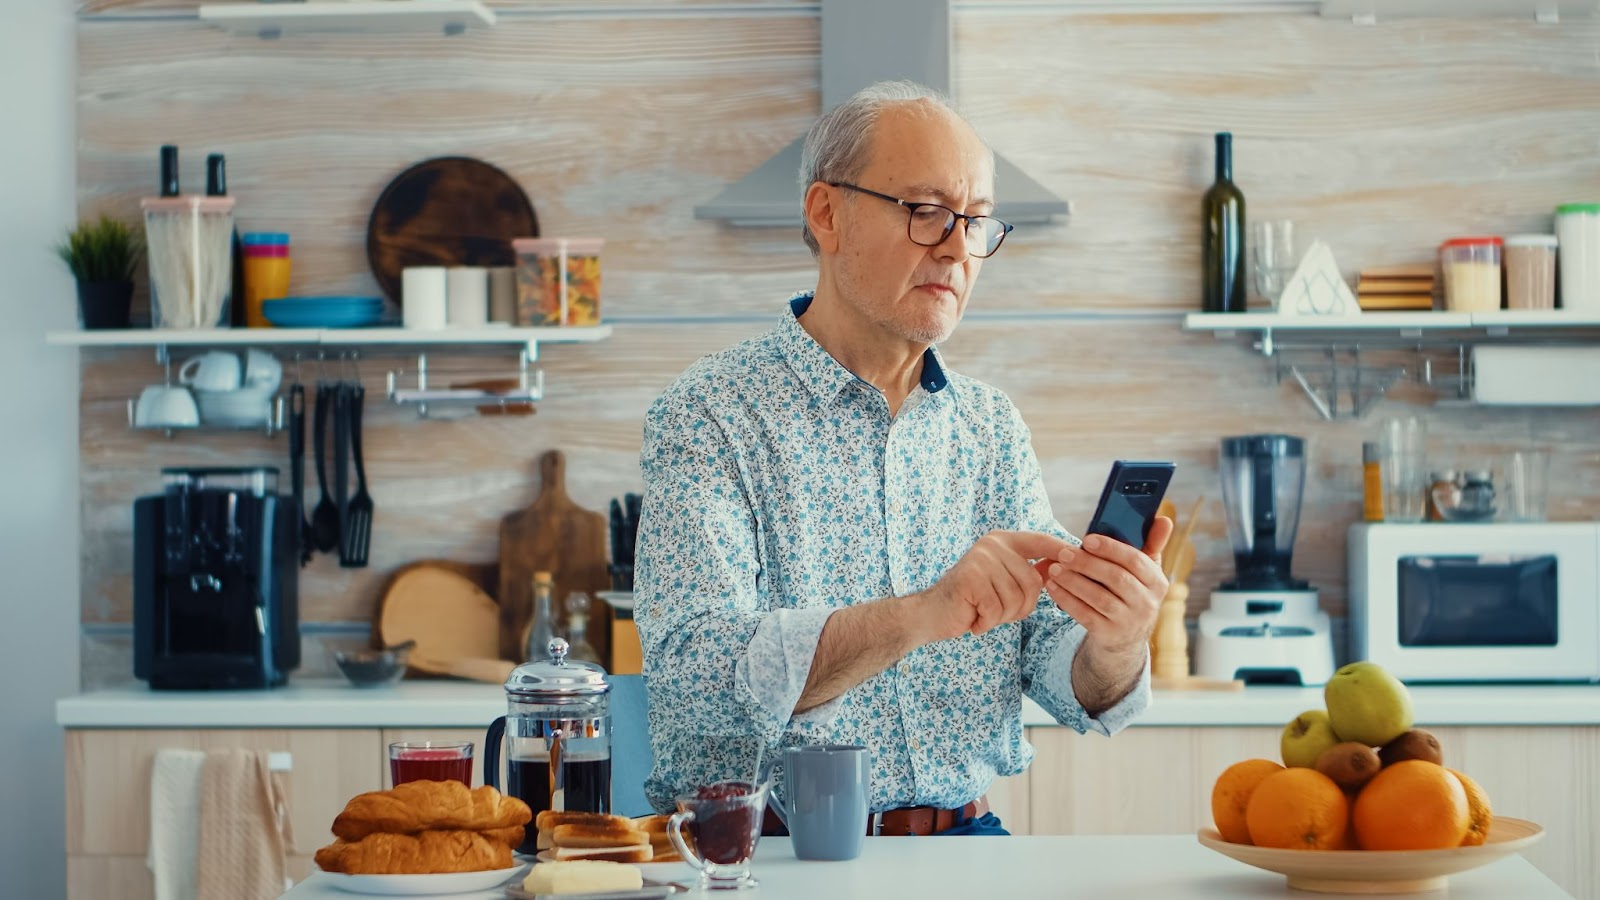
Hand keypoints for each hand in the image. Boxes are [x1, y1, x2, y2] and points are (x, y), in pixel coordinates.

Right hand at [921, 530, 1077, 640]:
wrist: (932, 614)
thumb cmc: (972, 601)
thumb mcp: (1005, 583)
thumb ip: (1031, 571)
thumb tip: (1065, 561)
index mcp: (1003, 541)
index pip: (1041, 541)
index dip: (1061, 550)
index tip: (1079, 555)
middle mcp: (992, 545)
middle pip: (1032, 582)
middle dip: (1020, 607)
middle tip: (996, 611)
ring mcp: (980, 559)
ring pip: (1016, 598)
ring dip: (1002, 616)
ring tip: (982, 613)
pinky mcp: (970, 578)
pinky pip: (996, 608)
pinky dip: (987, 622)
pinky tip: (974, 619)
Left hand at [1036, 517, 1172, 652]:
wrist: (1126, 639)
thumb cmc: (1132, 593)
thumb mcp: (1146, 572)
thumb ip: (1152, 544)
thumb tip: (1164, 519)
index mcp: (1157, 582)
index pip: (1136, 561)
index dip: (1111, 549)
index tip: (1087, 539)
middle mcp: (1147, 603)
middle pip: (1116, 579)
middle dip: (1087, 564)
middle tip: (1063, 552)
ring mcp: (1129, 622)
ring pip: (1099, 598)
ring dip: (1073, 581)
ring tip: (1054, 568)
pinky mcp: (1109, 635)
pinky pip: (1085, 615)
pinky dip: (1067, 600)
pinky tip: (1053, 587)